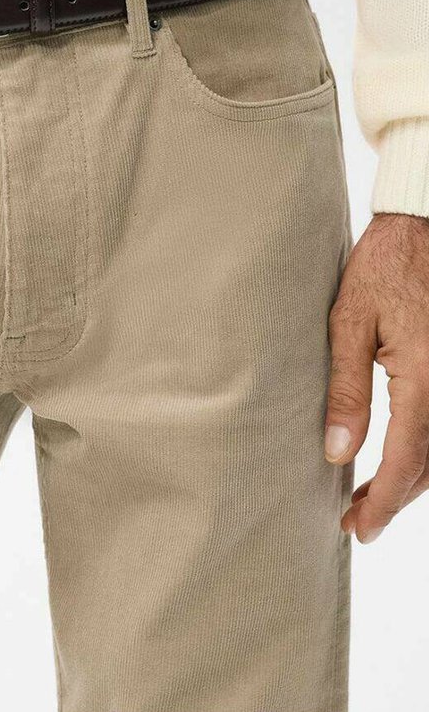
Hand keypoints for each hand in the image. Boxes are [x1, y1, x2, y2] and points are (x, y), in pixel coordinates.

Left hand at [325, 212, 428, 542]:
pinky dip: (426, 451)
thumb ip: (346, 391)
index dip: (383, 503)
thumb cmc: (382, 267)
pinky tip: (398, 456)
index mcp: (425, 380)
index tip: (358, 529)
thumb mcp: (349, 323)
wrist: (422, 227)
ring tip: (370, 495)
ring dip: (412, 479)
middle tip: (356, 522)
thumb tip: (338, 454)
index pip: (407, 462)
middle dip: (395, 499)